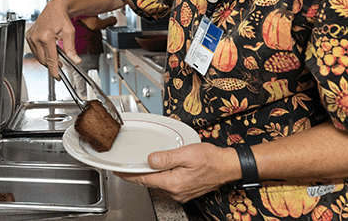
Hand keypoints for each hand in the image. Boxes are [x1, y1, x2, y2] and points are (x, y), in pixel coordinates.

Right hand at [25, 0, 81, 78]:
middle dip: (52, 65)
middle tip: (61, 65)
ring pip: (39, 57)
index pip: (50, 60)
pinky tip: (48, 50)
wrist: (54, 8)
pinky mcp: (28, 37)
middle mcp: (36, 37)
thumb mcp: (69, 32)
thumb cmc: (61, 17)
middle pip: (44, 60)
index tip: (57, 77)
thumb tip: (75, 60)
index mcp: (46, 37)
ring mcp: (31, 37)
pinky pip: (35, 51)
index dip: (54, 71)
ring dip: (47, 59)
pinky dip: (42, 53)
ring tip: (56, 56)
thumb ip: (71, 48)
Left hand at [115, 142, 238, 202]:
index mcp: (173, 182)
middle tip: (129, 165)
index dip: (130, 175)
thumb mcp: (187, 153)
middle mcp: (175, 191)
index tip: (119, 171)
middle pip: (150, 181)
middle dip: (140, 173)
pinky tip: (165, 168)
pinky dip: (164, 176)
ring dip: (153, 174)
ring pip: (160, 182)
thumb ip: (167, 157)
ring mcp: (181, 193)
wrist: (228, 166)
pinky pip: (169, 184)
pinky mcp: (185, 191)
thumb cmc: (212, 159)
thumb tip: (150, 159)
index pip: (144, 179)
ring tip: (147, 163)